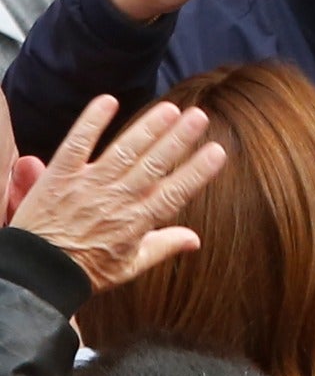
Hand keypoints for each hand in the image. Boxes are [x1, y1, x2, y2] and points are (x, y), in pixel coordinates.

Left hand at [10, 96, 224, 292]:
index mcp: (136, 221)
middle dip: (177, 139)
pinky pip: (77, 144)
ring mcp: (88, 185)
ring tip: (169, 109)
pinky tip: (108, 101)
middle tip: (198, 117)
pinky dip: (91, 122)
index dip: (197, 171)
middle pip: (153, 164)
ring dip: (147, 128)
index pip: (174, 192)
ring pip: (124, 151)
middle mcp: (116, 199)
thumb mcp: (129, 266)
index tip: (217, 151)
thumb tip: (196, 240)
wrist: (36, 273)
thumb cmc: (84, 271)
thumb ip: (164, 246)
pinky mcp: (60, 176)